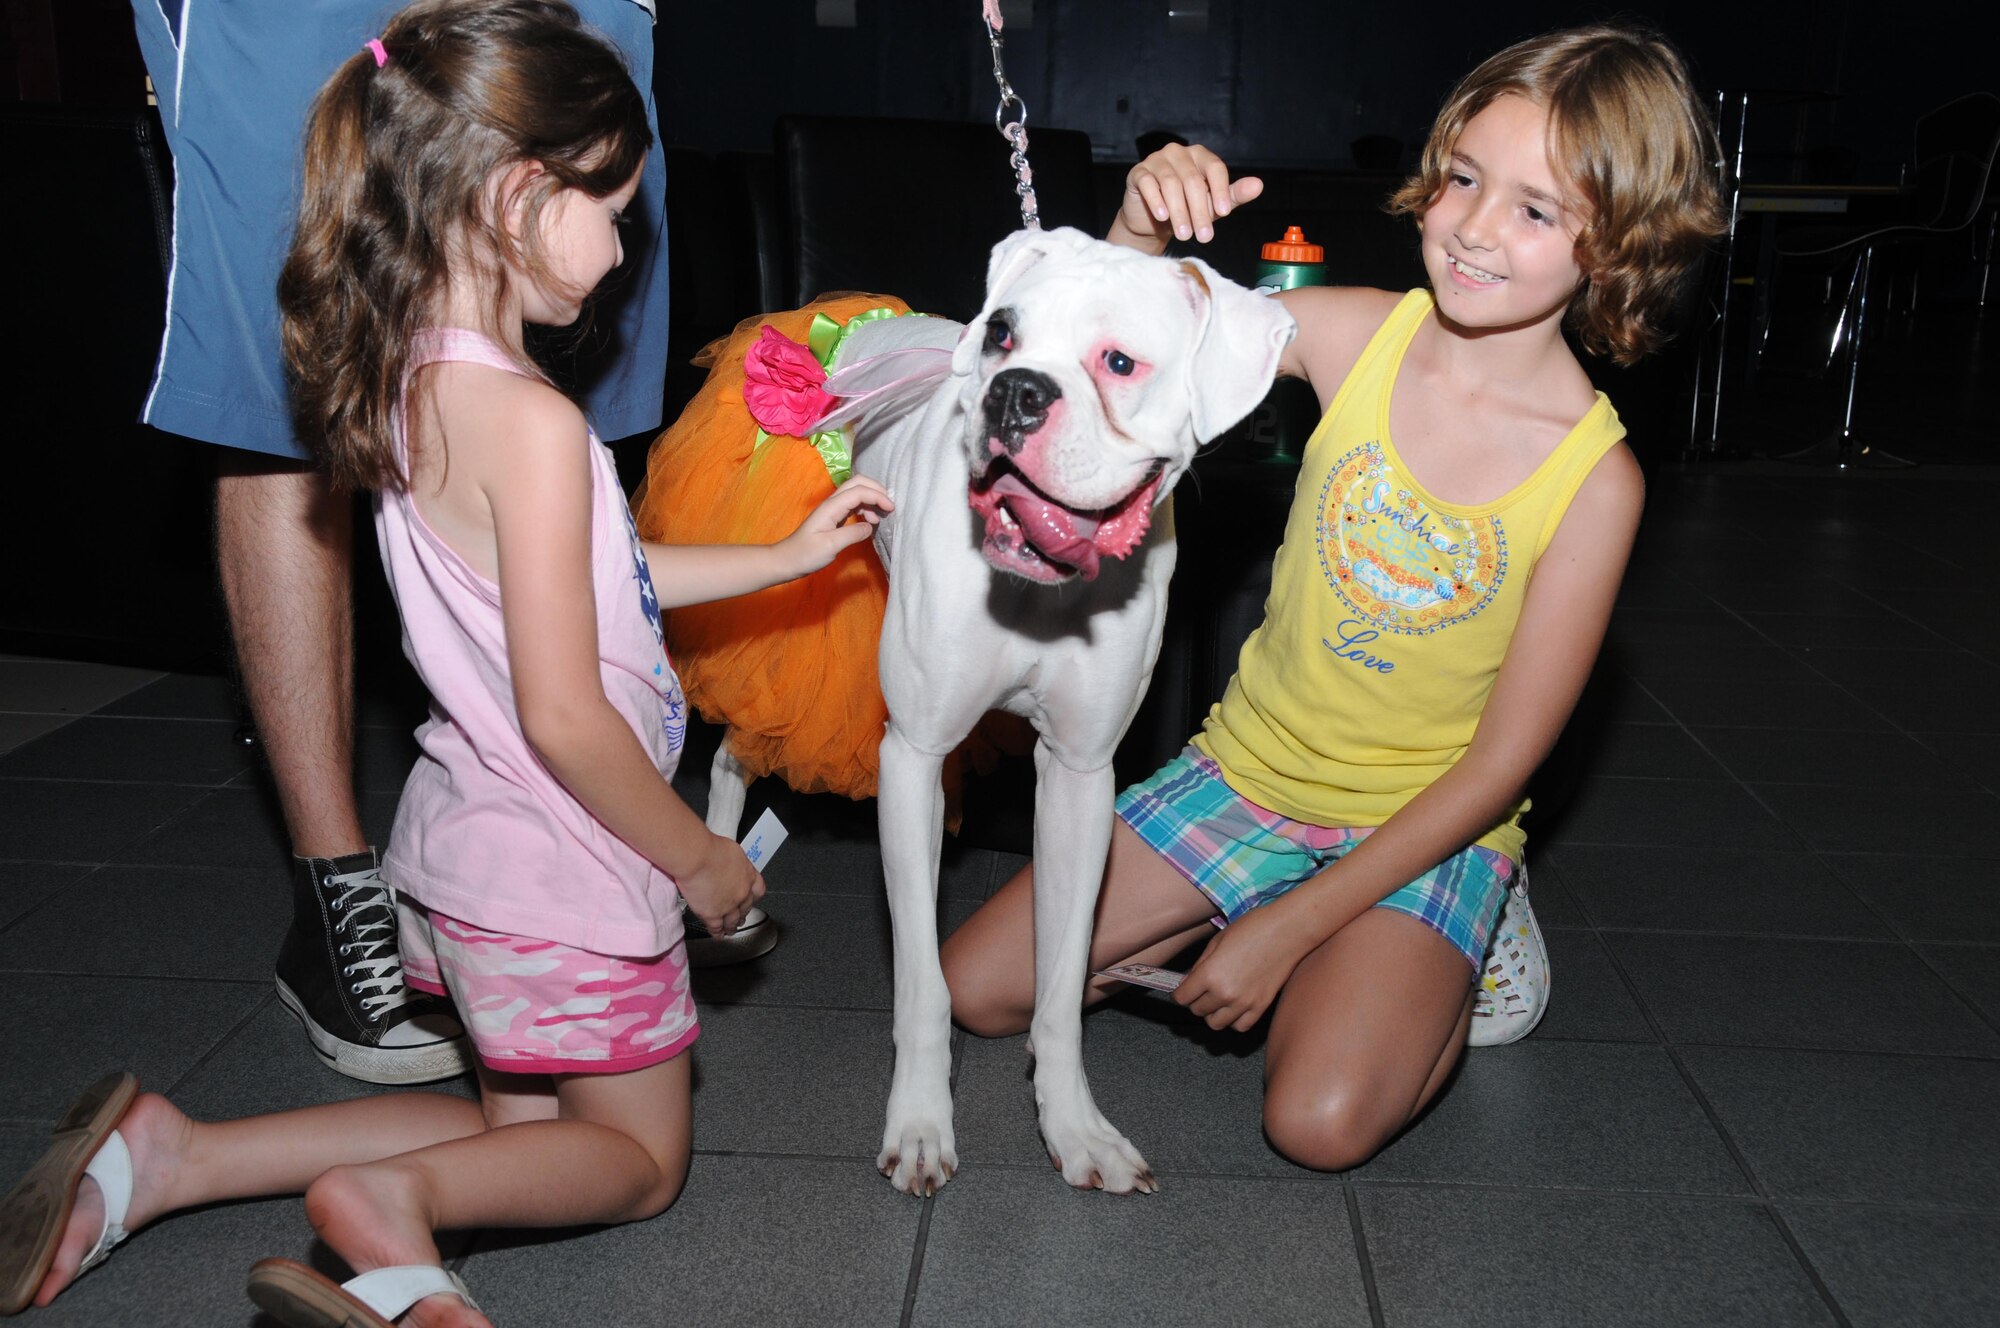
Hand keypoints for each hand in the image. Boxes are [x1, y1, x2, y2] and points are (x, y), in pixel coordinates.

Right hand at [675, 830, 766, 936]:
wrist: (697, 857)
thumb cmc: (710, 848)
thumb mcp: (731, 851)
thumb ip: (734, 862)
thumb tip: (731, 863)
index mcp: (748, 875)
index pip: (758, 890)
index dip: (754, 897)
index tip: (751, 899)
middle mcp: (742, 893)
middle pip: (745, 907)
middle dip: (743, 913)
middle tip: (740, 917)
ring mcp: (728, 905)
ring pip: (733, 920)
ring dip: (732, 926)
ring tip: (730, 930)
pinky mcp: (712, 914)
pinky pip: (717, 927)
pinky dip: (717, 932)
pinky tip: (717, 935)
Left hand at [778, 475, 893, 576]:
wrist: (787, 560)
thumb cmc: (806, 554)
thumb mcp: (830, 546)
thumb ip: (852, 534)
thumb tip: (870, 526)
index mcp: (831, 507)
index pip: (859, 491)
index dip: (877, 496)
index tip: (891, 509)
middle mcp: (832, 503)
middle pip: (858, 483)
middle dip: (876, 490)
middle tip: (890, 506)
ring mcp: (833, 509)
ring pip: (857, 493)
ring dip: (872, 499)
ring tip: (880, 518)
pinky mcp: (834, 517)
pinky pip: (854, 505)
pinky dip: (866, 508)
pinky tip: (870, 522)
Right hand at [1115, 143, 1264, 250]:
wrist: (1153, 220)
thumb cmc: (1187, 208)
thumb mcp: (1213, 204)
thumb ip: (1233, 195)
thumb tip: (1258, 185)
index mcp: (1200, 155)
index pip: (1214, 167)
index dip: (1220, 190)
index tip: (1224, 213)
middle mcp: (1178, 153)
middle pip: (1193, 180)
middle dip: (1199, 211)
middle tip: (1204, 237)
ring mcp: (1157, 160)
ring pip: (1171, 184)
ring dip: (1179, 212)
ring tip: (1184, 235)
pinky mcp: (1138, 173)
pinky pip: (1148, 184)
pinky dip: (1156, 201)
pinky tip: (1163, 217)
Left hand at [1175, 903, 1311, 1031]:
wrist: (1288, 930)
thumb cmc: (1252, 928)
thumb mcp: (1217, 941)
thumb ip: (1200, 965)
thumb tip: (1189, 982)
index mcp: (1210, 974)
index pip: (1182, 998)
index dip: (1179, 993)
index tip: (1182, 990)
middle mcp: (1225, 993)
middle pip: (1197, 1011)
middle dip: (1195, 1001)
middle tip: (1201, 989)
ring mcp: (1245, 1003)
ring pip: (1216, 1023)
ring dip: (1212, 1013)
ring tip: (1217, 999)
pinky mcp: (1262, 1007)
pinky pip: (1240, 1026)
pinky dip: (1233, 1020)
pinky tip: (1234, 1006)